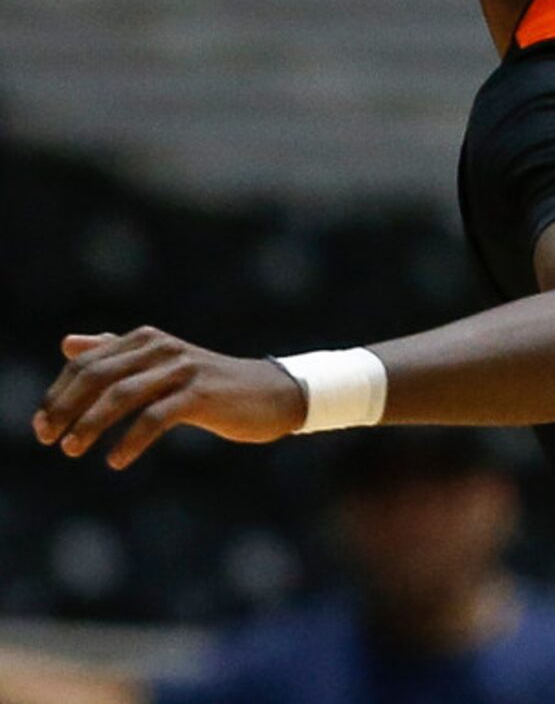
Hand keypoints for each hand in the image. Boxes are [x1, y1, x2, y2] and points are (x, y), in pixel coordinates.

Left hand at [33, 330, 306, 470]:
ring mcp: (183, 369)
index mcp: (147, 339)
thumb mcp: (160, 364)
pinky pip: (155, 417)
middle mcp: (162, 347)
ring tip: (71, 450)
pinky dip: (130, 441)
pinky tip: (116, 461)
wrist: (268, 394)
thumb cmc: (207, 384)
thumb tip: (68, 343)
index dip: (58, 393)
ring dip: (90, 424)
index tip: (41, 425)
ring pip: (122, 393)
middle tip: (47, 439)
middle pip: (99, 375)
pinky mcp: (200, 394)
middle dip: (66, 408)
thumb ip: (115, 352)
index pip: (87, 362)